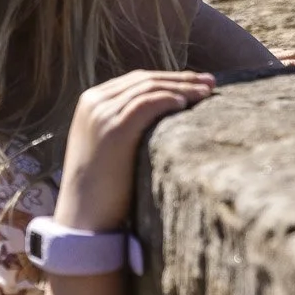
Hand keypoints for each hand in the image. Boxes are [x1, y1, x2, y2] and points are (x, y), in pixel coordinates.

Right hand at [55, 69, 213, 232]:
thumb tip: (164, 111)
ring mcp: (102, 115)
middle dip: (182, 79)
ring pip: (150, 89)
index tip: (197, 82)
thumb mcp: (109, 145)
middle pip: (146, 81)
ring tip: (206, 93)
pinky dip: (168, 100)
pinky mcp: (113, 130)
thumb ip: (125, 122)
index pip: (138, 80)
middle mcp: (94, 102)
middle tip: (211, 82)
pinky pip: (147, 104)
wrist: (84, 216)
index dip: (170, 78)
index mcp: (92, 101)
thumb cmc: (103, 186)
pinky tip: (185, 104)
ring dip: (182, 88)